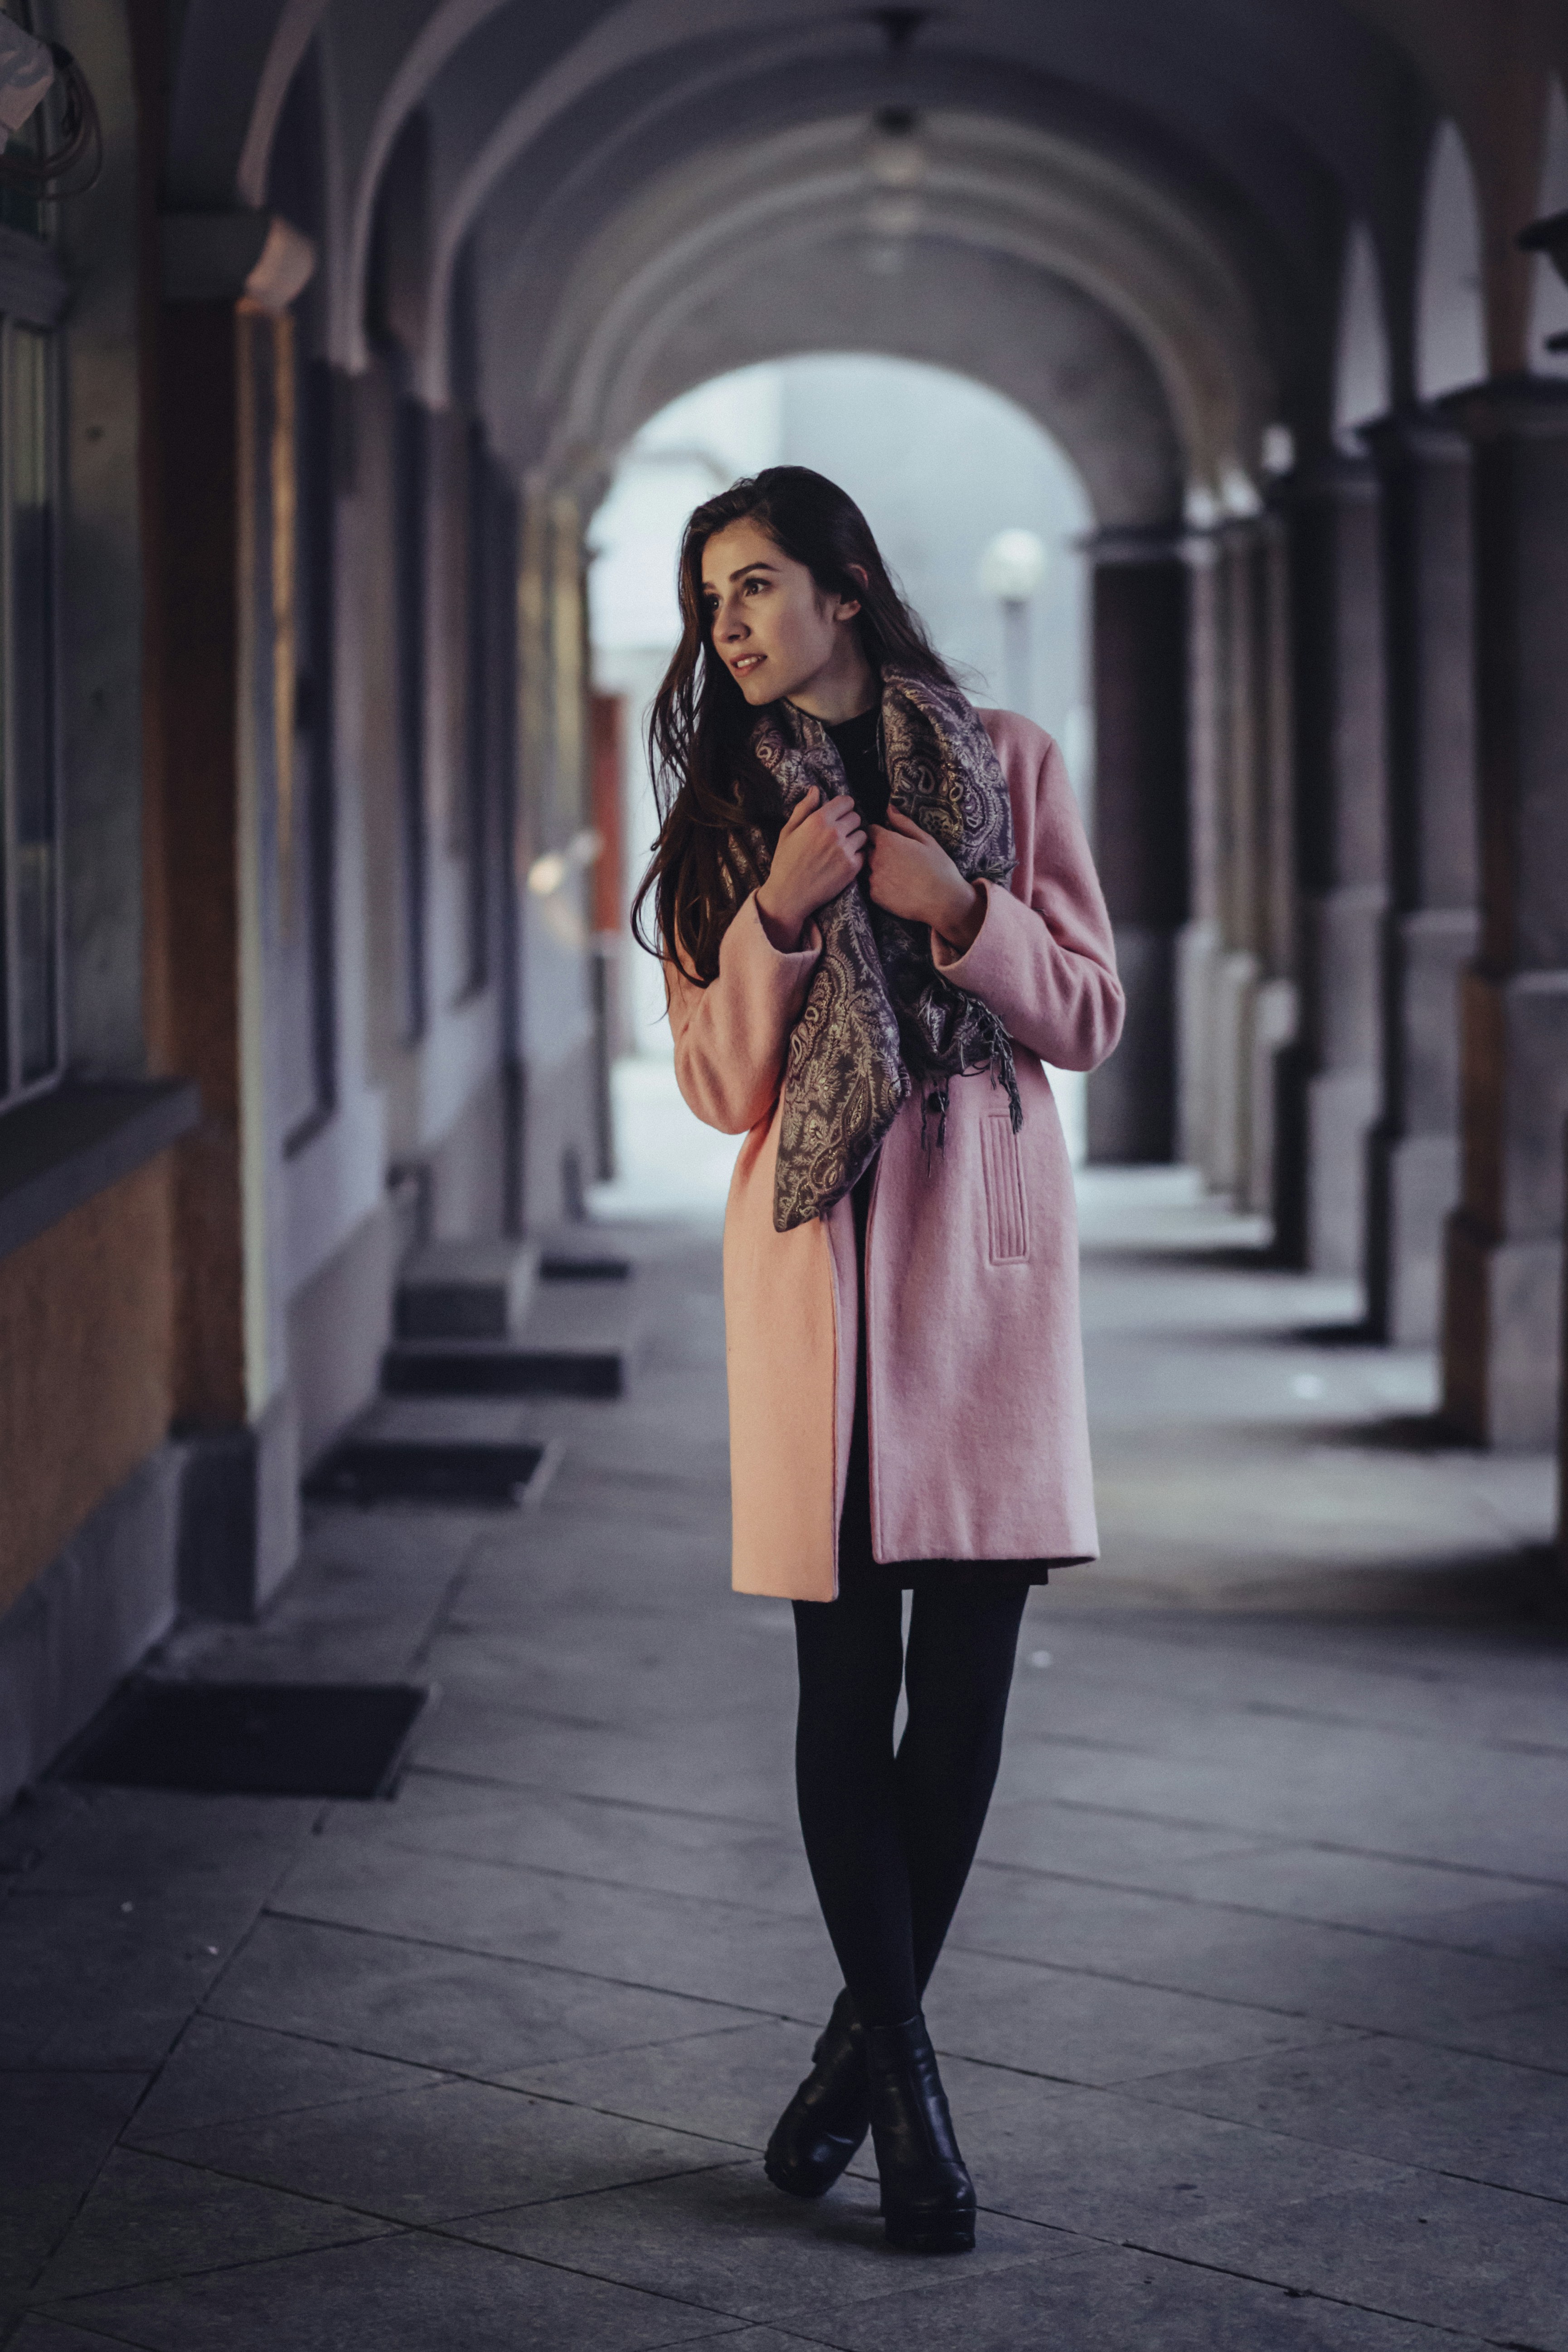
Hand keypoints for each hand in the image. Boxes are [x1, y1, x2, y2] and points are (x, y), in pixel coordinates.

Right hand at [755, 788, 864, 949]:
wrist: (789, 895)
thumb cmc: (786, 862)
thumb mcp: (788, 832)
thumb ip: (804, 809)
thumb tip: (815, 790)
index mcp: (818, 820)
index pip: (846, 801)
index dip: (842, 808)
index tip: (838, 816)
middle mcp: (834, 832)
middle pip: (856, 817)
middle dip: (848, 823)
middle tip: (837, 835)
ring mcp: (845, 850)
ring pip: (862, 835)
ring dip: (854, 839)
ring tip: (840, 849)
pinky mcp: (852, 867)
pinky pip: (863, 853)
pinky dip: (856, 856)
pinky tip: (842, 862)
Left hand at [866, 806, 985, 953]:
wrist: (944, 901)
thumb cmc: (939, 867)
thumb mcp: (926, 840)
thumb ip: (904, 823)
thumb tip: (889, 808)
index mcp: (887, 841)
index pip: (871, 831)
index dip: (881, 834)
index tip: (892, 841)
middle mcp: (876, 859)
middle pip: (869, 850)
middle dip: (880, 852)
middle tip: (900, 861)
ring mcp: (873, 878)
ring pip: (870, 868)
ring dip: (880, 869)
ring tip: (901, 876)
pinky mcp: (875, 895)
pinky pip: (873, 886)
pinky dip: (882, 886)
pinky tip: (899, 889)